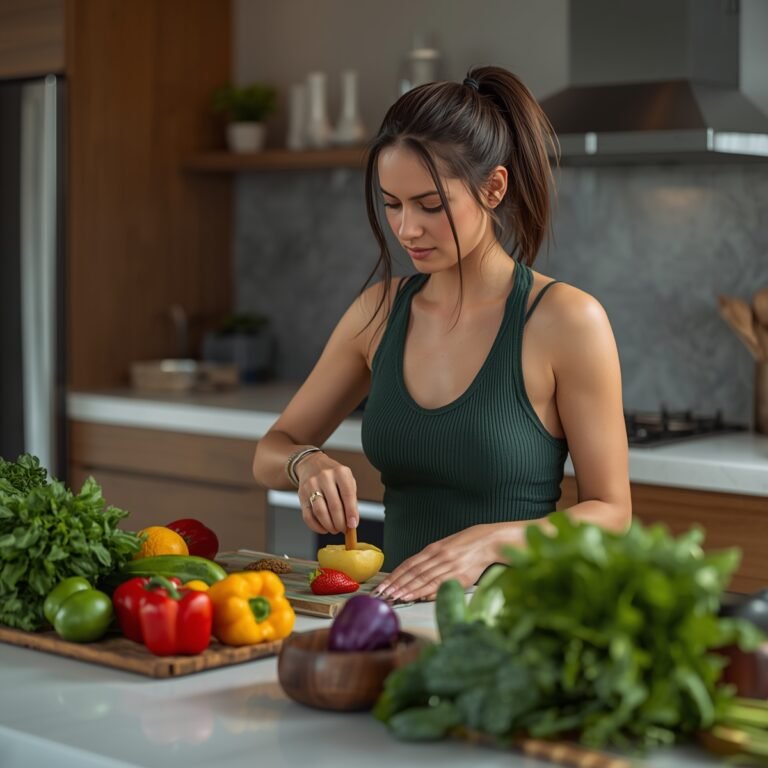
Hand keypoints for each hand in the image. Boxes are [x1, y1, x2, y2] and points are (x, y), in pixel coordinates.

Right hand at [295, 453, 358, 534]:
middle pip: (334, 506)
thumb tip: (352, 521)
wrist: (311, 464)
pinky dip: (316, 526)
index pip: (348, 495)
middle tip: (344, 529)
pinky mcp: (301, 495)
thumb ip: (351, 499)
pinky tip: (324, 528)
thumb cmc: (333, 475)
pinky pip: (308, 516)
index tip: (353, 525)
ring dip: (329, 525)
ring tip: (334, 529)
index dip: (351, 512)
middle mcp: (325, 477)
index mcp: (340, 472)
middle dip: (340, 523)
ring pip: (320, 512)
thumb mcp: (346, 480)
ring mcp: (311, 485)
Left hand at [373, 525, 501, 602]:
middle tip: (384, 595)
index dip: (395, 576)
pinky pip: (441, 584)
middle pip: (414, 573)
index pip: (409, 564)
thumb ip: (428, 562)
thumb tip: (414, 578)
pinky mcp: (460, 575)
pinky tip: (418, 597)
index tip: (383, 586)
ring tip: (396, 598)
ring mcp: (449, 566)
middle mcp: (438, 556)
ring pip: (425, 579)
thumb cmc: (464, 546)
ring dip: (409, 590)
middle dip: (398, 585)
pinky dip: (428, 591)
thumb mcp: (444, 548)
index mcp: (433, 549)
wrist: (487, 542)